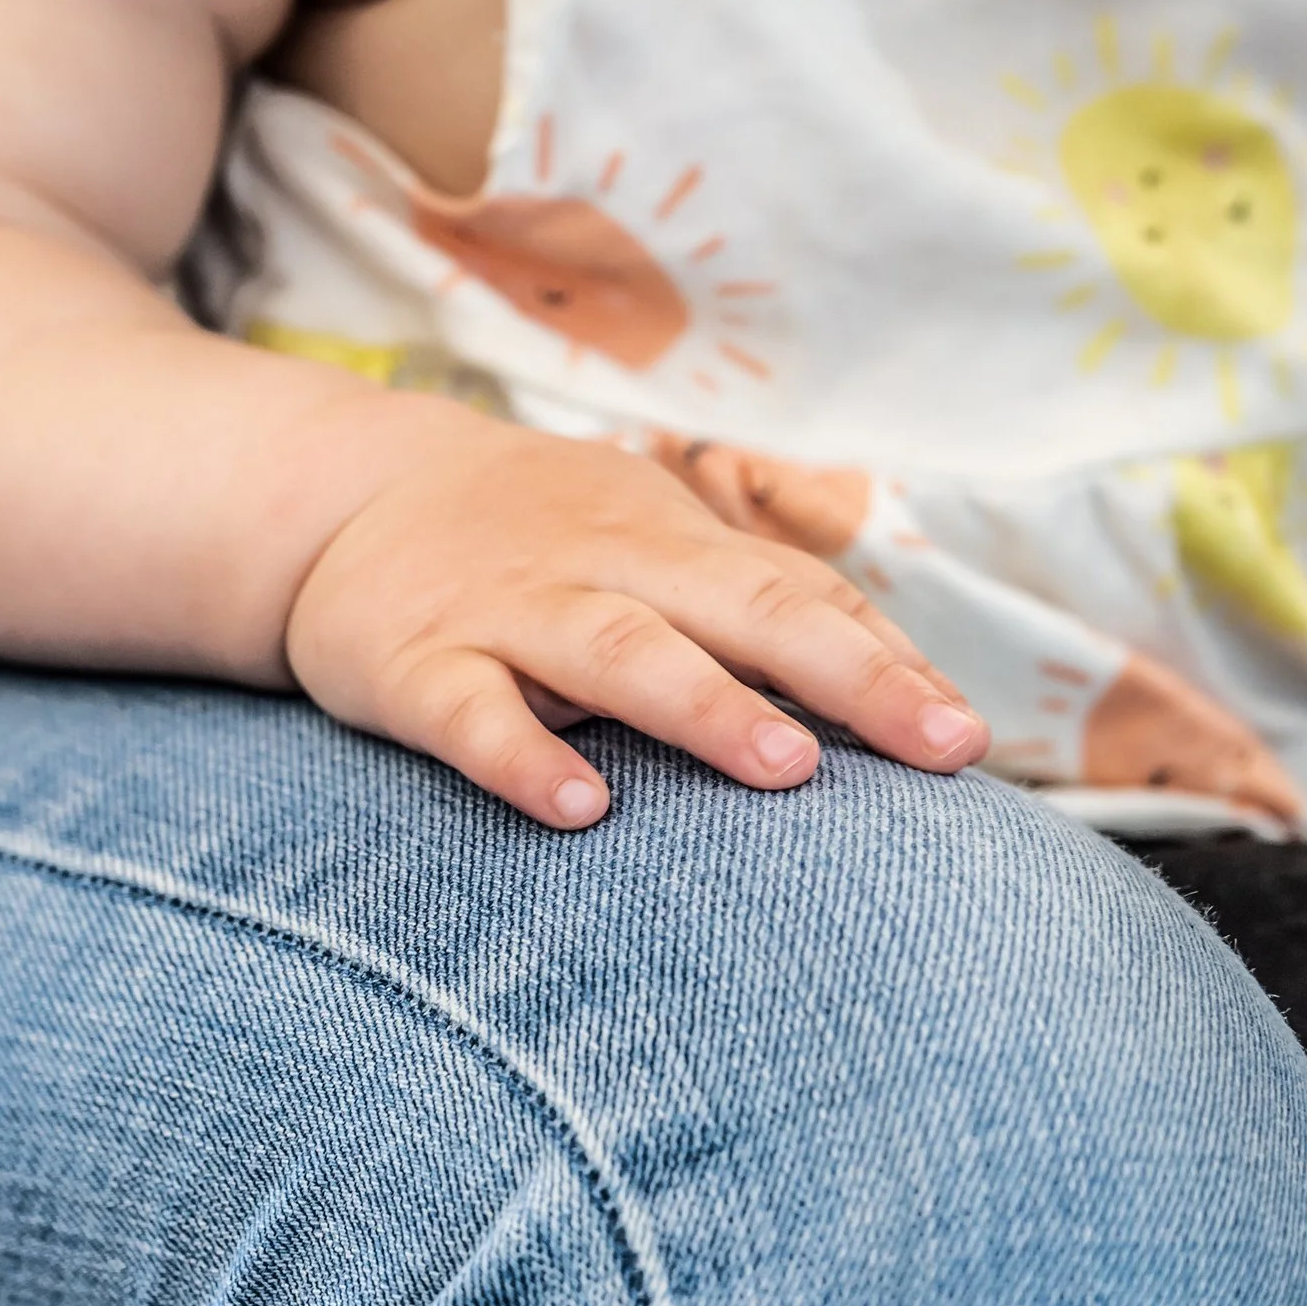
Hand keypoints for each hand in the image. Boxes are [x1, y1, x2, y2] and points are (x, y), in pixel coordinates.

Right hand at [284, 416, 988, 828]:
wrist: (342, 494)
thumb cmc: (544, 546)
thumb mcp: (655, 552)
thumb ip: (762, 614)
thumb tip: (913, 702)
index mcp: (677, 543)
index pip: (800, 594)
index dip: (886, 662)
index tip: (964, 737)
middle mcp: (608, 566)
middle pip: (744, 609)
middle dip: (849, 676)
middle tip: (938, 744)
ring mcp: (511, 611)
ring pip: (618, 651)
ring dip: (705, 707)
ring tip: (788, 766)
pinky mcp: (415, 664)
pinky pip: (470, 714)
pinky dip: (523, 759)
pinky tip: (580, 811)